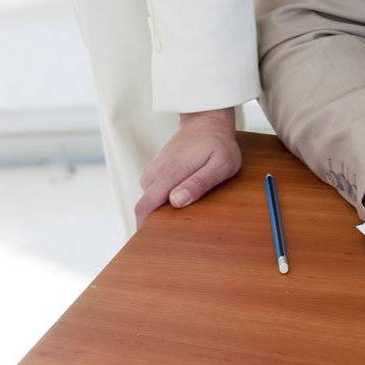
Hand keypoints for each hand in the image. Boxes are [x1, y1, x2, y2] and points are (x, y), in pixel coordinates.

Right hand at [134, 108, 241, 225]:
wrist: (207, 120)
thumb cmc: (218, 144)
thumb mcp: (221, 164)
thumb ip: (199, 183)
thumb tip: (176, 201)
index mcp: (169, 173)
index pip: (145, 207)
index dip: (144, 229)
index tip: (154, 245)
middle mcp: (155, 172)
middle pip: (144, 207)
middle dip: (154, 223)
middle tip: (176, 235)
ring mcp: (153, 169)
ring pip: (149, 199)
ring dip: (160, 210)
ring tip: (182, 216)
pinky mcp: (156, 169)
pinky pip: (153, 191)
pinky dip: (162, 199)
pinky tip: (179, 199)